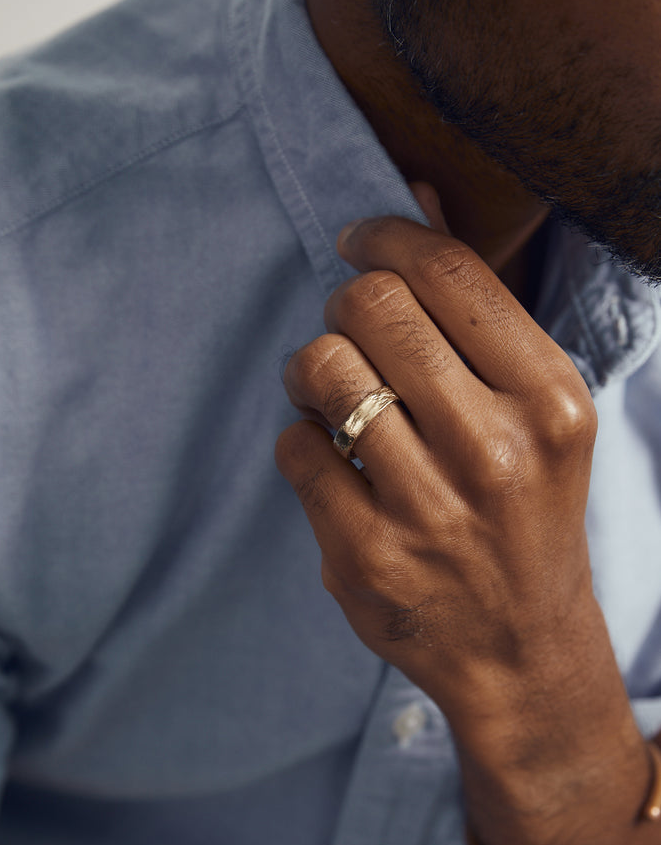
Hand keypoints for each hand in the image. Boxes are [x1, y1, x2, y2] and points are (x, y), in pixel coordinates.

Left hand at [275, 202, 646, 831]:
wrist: (522, 650)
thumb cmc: (528, 515)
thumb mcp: (538, 414)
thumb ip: (479, 312)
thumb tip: (417, 195)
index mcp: (551, 403)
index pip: (450, 273)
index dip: (387, 237)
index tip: (359, 240)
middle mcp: (496, 452)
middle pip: (372, 307)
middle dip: (345, 307)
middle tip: (350, 333)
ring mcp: (427, 510)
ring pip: (321, 369)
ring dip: (312, 368)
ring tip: (330, 393)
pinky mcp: (365, 556)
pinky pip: (294, 447)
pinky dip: (301, 438)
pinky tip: (332, 459)